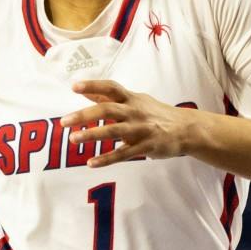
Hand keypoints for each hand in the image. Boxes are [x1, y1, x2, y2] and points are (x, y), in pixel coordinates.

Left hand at [61, 80, 198, 167]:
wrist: (186, 129)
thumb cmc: (155, 114)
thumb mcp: (134, 101)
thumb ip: (108, 97)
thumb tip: (84, 89)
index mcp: (131, 99)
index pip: (111, 88)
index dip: (93, 85)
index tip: (74, 86)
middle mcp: (135, 111)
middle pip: (107, 109)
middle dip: (84, 115)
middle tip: (64, 121)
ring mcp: (141, 129)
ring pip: (113, 131)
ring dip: (92, 135)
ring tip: (73, 139)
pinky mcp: (146, 146)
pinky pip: (123, 154)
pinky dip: (107, 159)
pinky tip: (91, 163)